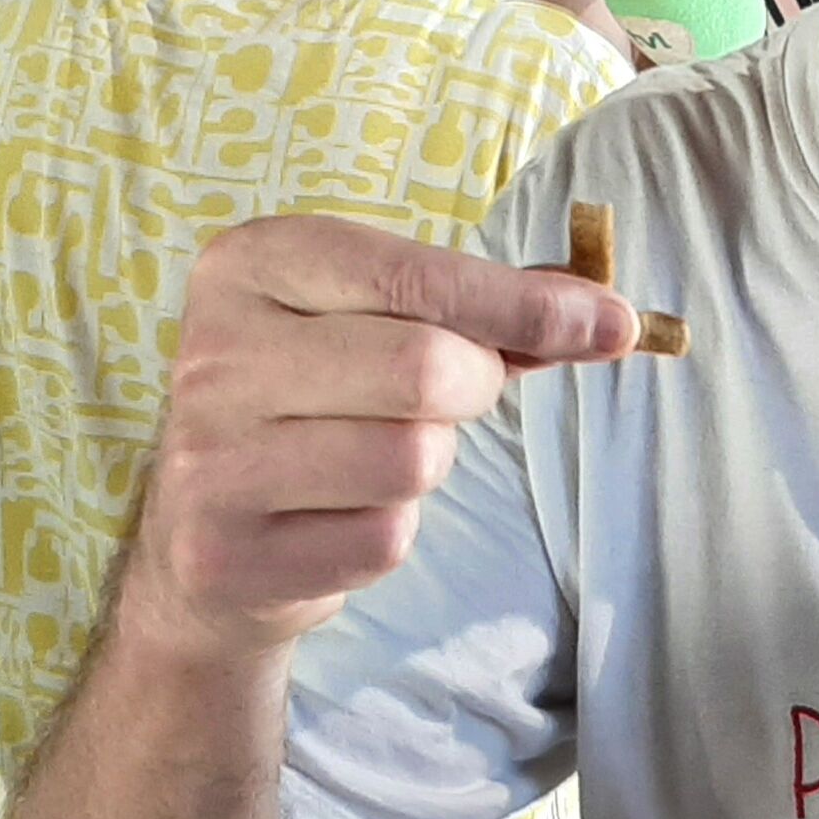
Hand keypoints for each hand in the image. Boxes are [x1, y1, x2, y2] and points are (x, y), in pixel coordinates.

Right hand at [118, 215, 636, 661]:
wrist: (205, 534)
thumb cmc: (318, 402)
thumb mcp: (377, 323)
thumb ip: (485, 308)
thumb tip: (605, 311)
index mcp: (248, 265)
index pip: (413, 273)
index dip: (525, 302)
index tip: (613, 322)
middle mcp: (213, 354)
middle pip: (425, 368)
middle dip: (473, 386)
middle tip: (451, 396)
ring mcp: (210, 458)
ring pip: (411, 459)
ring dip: (428, 462)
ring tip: (374, 452)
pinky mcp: (226, 553)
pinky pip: (381, 538)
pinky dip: (388, 530)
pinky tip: (338, 514)